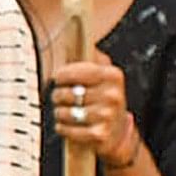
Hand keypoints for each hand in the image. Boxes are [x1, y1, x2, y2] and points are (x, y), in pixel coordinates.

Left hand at [50, 52, 142, 167]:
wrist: (119, 133)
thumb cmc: (104, 100)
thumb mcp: (104, 76)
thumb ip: (89, 59)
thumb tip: (69, 40)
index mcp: (113, 76)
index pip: (77, 71)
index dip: (61, 75)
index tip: (57, 78)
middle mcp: (112, 95)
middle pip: (68, 93)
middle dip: (58, 95)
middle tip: (59, 97)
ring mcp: (107, 116)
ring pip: (65, 112)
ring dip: (59, 113)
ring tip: (63, 111)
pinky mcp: (100, 134)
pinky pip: (68, 129)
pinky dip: (62, 128)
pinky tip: (64, 125)